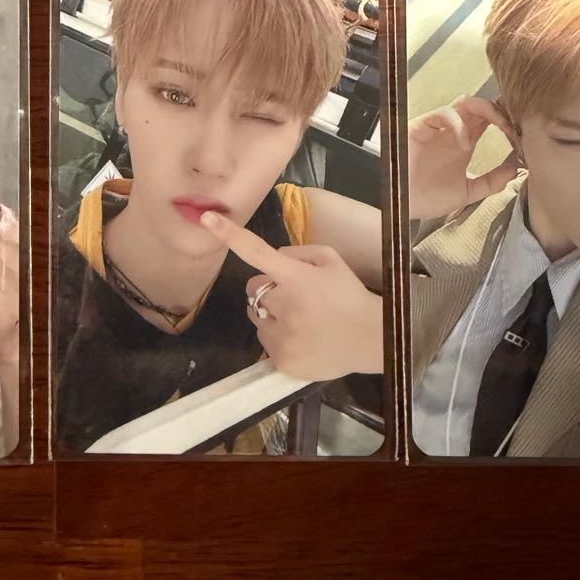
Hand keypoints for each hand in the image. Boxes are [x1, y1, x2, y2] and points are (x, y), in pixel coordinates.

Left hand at [200, 211, 383, 381]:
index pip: (257, 253)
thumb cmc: (350, 296)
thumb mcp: (332, 261)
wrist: (372, 340)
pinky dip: (277, 338)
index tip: (208, 219)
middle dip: (268, 289)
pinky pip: (263, 342)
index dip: (231, 235)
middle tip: (295, 296)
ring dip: (270, 314)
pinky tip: (302, 338)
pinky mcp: (282, 360)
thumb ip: (299, 253)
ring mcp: (283, 336)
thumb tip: (272, 258)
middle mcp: (286, 306)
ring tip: (300, 319)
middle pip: (253, 289)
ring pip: (256, 316)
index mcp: (297, 277)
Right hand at [408, 94, 519, 220]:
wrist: (398, 203)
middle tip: (515, 131)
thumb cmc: (425, 197)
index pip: (491, 121)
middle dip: (503, 113)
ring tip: (500, 127)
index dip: (509, 125)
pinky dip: (459, 124)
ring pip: (467, 102)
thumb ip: (491, 182)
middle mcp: (454, 131)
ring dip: (487, 110)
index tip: (523, 141)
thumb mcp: (467, 192)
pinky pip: (445, 113)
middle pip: (483, 107)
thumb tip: (517, 169)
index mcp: (464, 142)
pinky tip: (465, 144)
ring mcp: (439, 127)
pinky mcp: (423, 125)